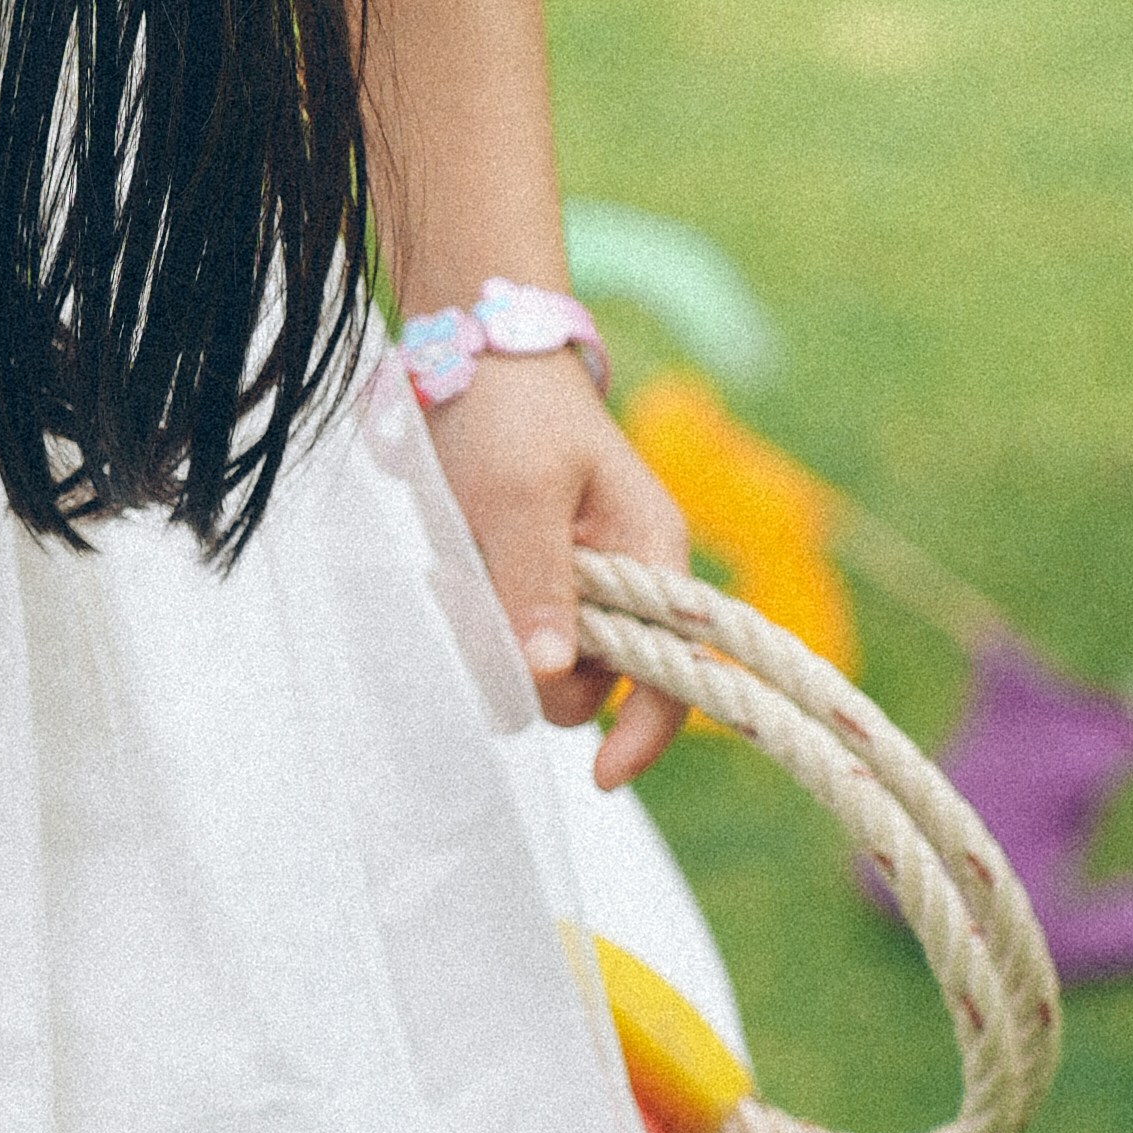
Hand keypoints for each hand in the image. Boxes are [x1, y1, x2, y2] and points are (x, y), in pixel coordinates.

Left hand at [427, 353, 687, 788]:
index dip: (645, 732)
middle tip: (482, 604)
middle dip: (538, 667)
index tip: (601, 777)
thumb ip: (538, 585)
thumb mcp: (519, 496)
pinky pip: (510, 638)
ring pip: (543, 668)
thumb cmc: (511, 413)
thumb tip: (552, 676)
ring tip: (464, 571)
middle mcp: (628, 583)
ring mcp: (582, 587)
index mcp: (653, 556)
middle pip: (593, 685)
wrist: (475, 354)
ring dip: (497, 640)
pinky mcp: (536, 584)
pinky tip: (457, 572)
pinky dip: (479, 621)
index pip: (676, 672)